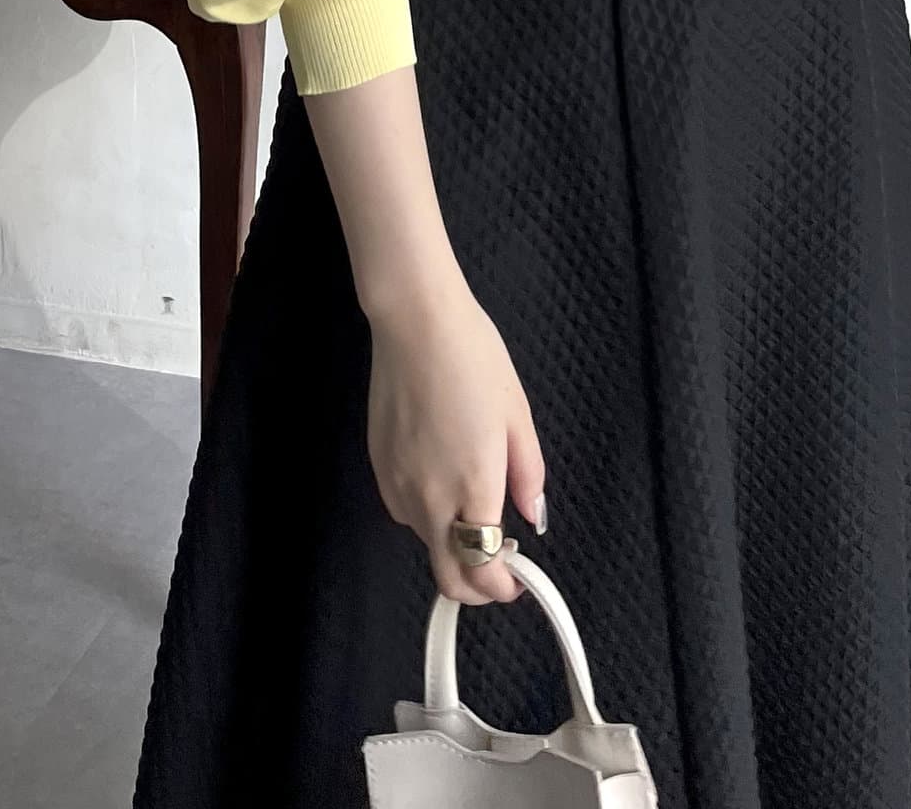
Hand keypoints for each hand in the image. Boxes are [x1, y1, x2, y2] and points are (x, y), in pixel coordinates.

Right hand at [366, 282, 546, 606]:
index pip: (483, 571)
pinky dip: (428, 513)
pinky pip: (405, 511)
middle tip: (499, 564)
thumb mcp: (517, 415)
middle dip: (475, 587)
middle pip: (447, 577)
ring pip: (426, 543)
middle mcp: (429, 497)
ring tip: (474, 504)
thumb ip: (527, 475)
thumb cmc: (472, 358)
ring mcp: (397, 485)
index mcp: (472, 486)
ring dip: (451, 542)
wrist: (416, 323)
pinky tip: (442, 476)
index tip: (518, 579)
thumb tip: (531, 515)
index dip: (502, 587)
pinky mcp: (378, 468)